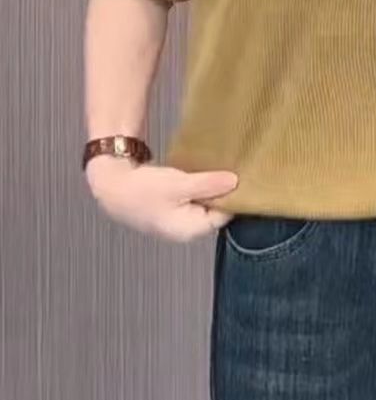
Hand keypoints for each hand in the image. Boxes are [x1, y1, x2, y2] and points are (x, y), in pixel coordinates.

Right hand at [85, 157, 238, 242]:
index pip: (223, 216)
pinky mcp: (171, 207)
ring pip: (203, 203)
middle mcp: (185, 229)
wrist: (111, 185)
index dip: (232, 197)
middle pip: (214, 211)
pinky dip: (198, 186)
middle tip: (232, 170)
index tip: (241, 177)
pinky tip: (201, 173)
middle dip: (221, 192)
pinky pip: (192, 198)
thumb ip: (208, 185)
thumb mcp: (179, 184)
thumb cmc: (142, 189)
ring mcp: (177, 219)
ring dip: (209, 187)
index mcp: (189, 230)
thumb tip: (235, 182)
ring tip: (217, 169)